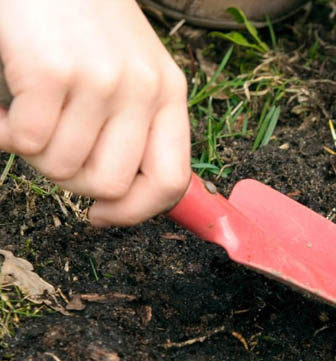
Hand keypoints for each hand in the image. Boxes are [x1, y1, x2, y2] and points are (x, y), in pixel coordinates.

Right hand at [0, 0, 190, 225]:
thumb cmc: (85, 23)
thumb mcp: (133, 69)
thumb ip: (137, 125)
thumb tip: (117, 196)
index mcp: (169, 94)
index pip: (172, 181)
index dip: (135, 212)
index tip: (101, 216)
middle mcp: (143, 89)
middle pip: (109, 184)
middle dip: (72, 178)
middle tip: (54, 144)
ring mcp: (100, 80)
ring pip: (62, 168)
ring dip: (36, 151)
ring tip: (33, 112)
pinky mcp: (53, 71)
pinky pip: (26, 142)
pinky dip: (5, 133)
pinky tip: (8, 106)